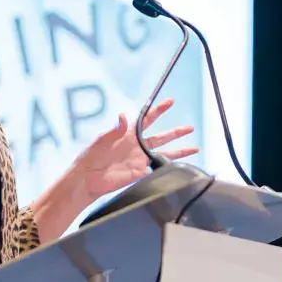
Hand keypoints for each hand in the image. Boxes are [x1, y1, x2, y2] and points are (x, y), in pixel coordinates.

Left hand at [75, 98, 196, 198]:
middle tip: (190, 127)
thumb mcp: (101, 139)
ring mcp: (140, 161)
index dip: (159, 110)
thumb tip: (123, 116)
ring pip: (165, 154)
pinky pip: (157, 170)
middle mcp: (137, 147)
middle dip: (176, 132)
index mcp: (129, 135)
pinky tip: (179, 168)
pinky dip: (168, 168)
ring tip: (194, 148)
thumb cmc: (90, 157)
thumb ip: (114, 129)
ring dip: (180, 151)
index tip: (170, 102)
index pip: (148, 119)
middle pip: (162, 137)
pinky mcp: (140, 174)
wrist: (87, 179)